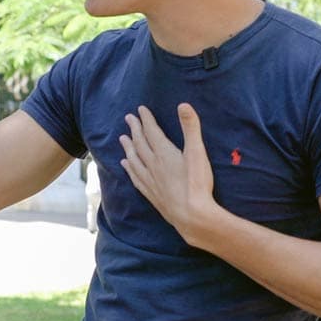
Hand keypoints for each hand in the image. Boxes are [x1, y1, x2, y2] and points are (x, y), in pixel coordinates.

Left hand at [118, 103, 223, 247]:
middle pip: (140, 144)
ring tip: (122, 138)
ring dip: (128, 147)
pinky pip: (135, 177)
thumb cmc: (197, 183)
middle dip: (134, 129)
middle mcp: (153, 165)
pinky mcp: (151, 194)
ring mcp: (150, 180)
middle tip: (128, 118)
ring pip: (134, 160)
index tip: (140, 109)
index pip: (151, 132)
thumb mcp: (198, 152)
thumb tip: (183, 104)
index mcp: (164, 153)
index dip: (146, 120)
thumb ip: (191, 128)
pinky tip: (125, 165)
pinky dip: (129, 168)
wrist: (192, 216)